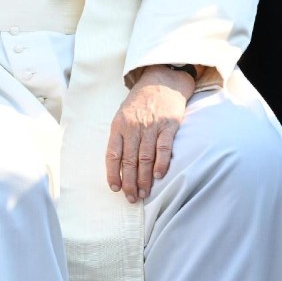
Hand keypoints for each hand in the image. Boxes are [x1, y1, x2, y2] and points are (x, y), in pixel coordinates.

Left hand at [105, 65, 192, 202]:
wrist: (160, 82)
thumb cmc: (139, 103)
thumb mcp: (122, 116)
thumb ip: (120, 138)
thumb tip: (118, 165)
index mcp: (118, 126)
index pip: (112, 154)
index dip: (113, 173)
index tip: (115, 189)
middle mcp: (133, 128)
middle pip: (129, 160)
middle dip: (130, 182)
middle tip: (132, 198)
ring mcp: (151, 127)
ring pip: (145, 157)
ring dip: (145, 178)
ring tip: (144, 193)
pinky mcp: (169, 125)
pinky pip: (164, 147)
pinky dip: (161, 163)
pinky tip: (159, 176)